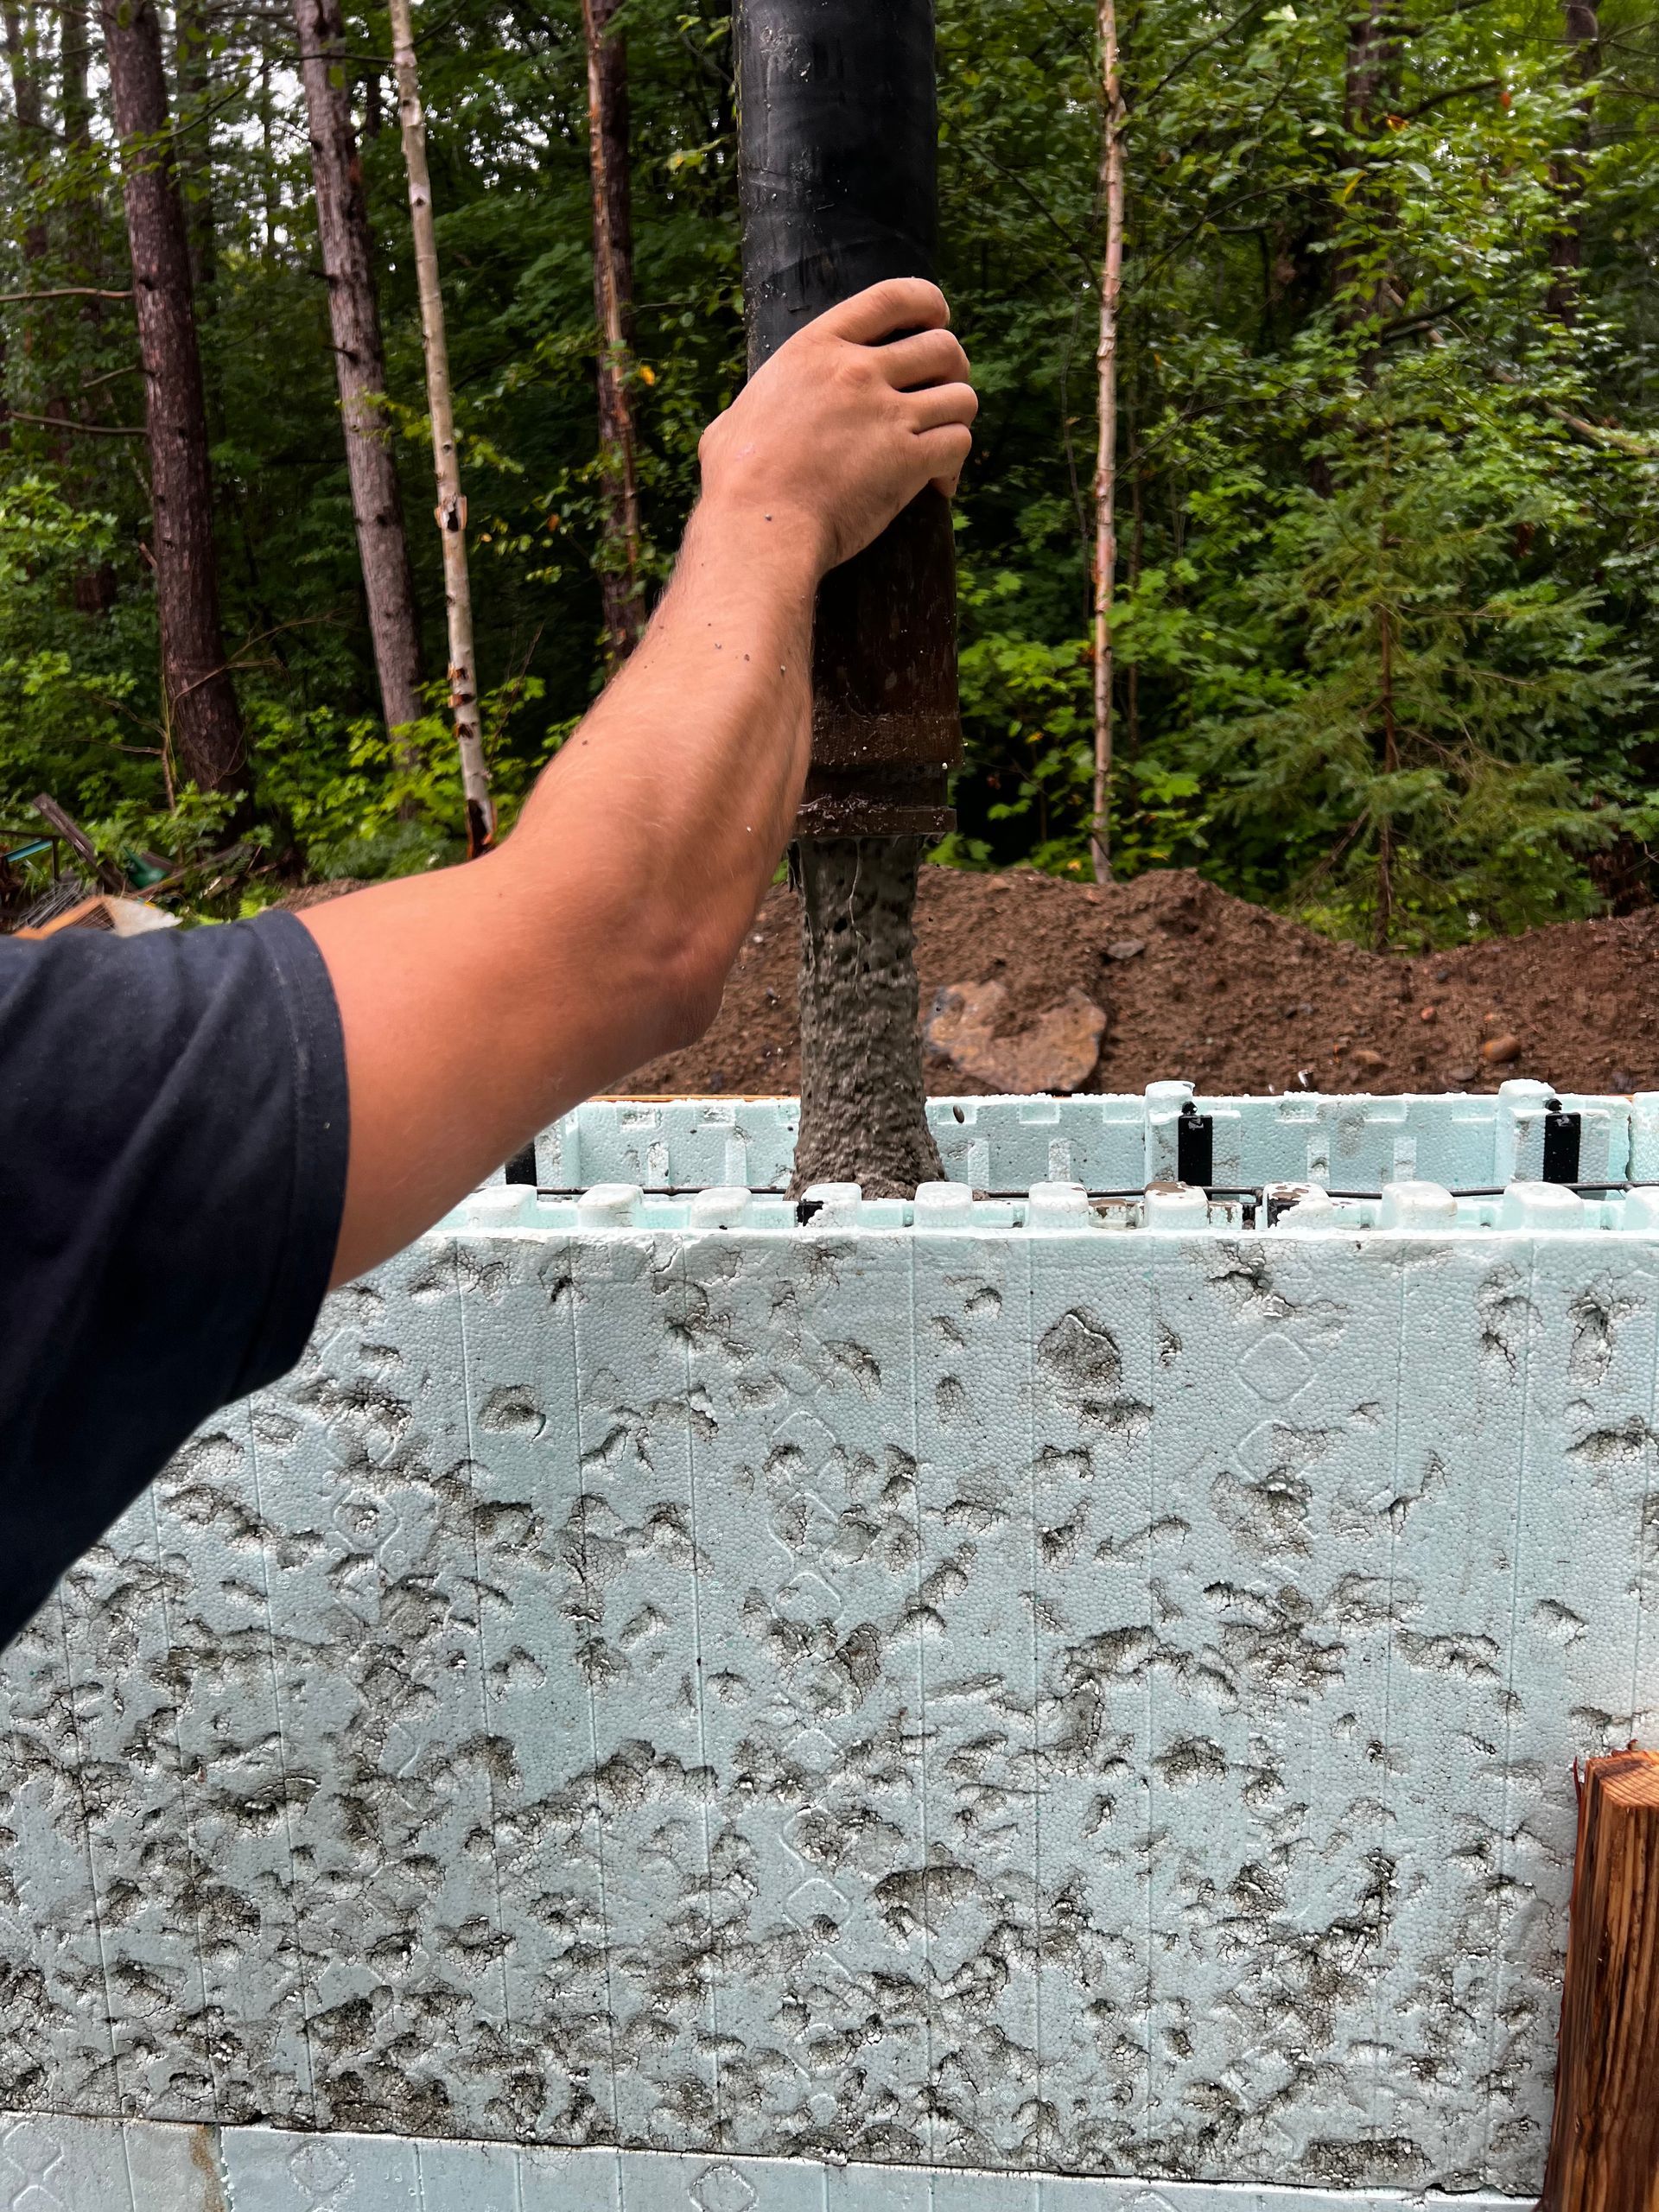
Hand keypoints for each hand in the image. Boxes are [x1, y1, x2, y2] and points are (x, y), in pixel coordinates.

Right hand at [697, 277, 977, 575]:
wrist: (758, 528)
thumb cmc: (735, 484)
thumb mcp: (734, 422)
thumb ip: (759, 410)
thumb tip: (740, 422)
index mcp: (815, 349)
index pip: (892, 297)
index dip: (929, 303)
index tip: (937, 320)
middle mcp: (856, 371)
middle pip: (941, 346)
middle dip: (952, 371)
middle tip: (941, 399)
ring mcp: (885, 414)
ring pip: (961, 396)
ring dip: (957, 419)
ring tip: (941, 445)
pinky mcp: (907, 460)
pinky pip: (958, 444)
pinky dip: (954, 466)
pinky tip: (937, 486)